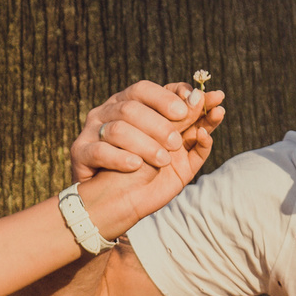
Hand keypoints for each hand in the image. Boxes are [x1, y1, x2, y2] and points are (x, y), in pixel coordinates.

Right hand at [68, 80, 226, 239]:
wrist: (117, 206)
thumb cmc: (149, 174)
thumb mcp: (178, 154)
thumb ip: (195, 130)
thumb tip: (214, 106)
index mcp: (130, 105)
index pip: (145, 90)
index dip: (167, 97)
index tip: (189, 108)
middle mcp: (109, 112)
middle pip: (131, 107)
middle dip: (159, 124)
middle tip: (177, 143)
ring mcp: (92, 130)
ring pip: (117, 128)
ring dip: (144, 144)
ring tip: (162, 160)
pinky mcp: (80, 152)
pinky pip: (99, 150)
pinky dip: (120, 158)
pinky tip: (136, 166)